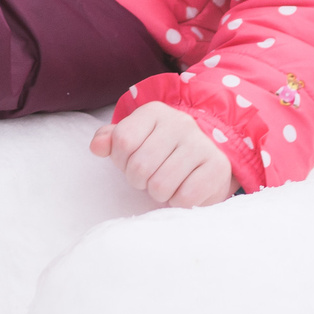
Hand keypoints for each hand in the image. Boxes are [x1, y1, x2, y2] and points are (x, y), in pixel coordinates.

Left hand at [90, 103, 236, 208]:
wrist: (209, 152)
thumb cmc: (163, 148)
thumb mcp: (136, 137)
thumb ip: (111, 140)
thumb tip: (96, 147)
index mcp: (155, 112)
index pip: (122, 140)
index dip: (120, 160)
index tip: (130, 162)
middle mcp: (180, 123)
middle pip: (140, 166)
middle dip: (138, 180)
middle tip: (148, 178)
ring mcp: (201, 145)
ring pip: (160, 185)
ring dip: (157, 193)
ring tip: (164, 184)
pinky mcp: (217, 168)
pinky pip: (184, 198)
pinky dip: (177, 201)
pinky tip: (182, 189)